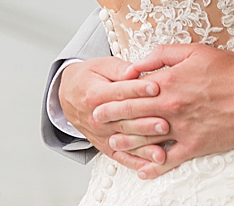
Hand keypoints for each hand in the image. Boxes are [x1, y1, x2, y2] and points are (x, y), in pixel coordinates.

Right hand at [58, 57, 170, 171]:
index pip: (119, 93)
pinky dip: (137, 163)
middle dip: (146, 123)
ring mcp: (102, 134)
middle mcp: (97, 117)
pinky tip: (152, 166)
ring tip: (161, 151)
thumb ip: (119, 69)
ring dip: (145, 146)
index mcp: (96, 94)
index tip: (155, 88)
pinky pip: (122, 157)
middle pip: (124, 120)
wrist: (68, 96)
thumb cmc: (88, 79)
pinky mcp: (105, 146)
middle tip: (165, 123)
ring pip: (126, 141)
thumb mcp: (100, 66)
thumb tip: (134, 70)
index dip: (138, 90)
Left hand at [93, 44, 233, 178]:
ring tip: (113, 142)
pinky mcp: (195, 145)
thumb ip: (161, 55)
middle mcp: (171, 106)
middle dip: (112, 117)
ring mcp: (182, 128)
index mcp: (168, 82)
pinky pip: (170, 159)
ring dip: (128, 141)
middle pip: (133, 114)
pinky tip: (144, 170)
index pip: (132, 90)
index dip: (113, 96)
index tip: (99, 99)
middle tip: (96, 120)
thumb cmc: (228, 69)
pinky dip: (156, 166)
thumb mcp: (193, 51)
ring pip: (147, 137)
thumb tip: (137, 65)